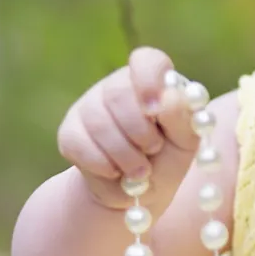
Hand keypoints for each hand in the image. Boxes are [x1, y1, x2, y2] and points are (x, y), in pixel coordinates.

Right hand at [57, 47, 200, 209]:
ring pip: (99, 121)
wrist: (136, 195)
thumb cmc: (167, 160)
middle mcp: (118, 85)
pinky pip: (79, 143)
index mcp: (152, 81)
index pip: (147, 61)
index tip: (154, 109)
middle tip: (152, 150)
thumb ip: (182, 118)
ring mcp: (90, 105)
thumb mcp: (185, 142)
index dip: (149, 80)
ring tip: (140, 171)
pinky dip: (103, 164)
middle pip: (118, 93)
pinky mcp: (69, 131)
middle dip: (139, 130)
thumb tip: (170, 97)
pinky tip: (115, 172)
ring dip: (124, 154)